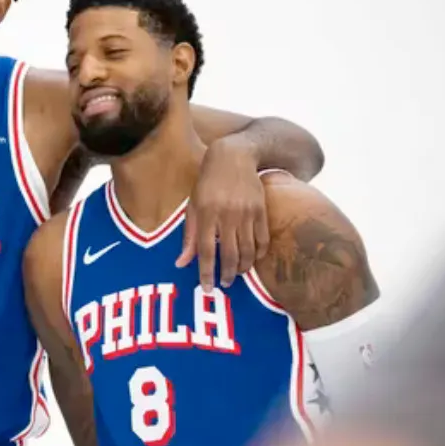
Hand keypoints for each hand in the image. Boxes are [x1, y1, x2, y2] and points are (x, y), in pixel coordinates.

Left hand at [176, 137, 268, 290]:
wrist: (233, 158)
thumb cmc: (207, 184)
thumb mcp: (192, 207)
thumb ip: (188, 236)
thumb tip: (181, 263)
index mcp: (206, 213)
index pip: (205, 250)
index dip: (205, 272)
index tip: (206, 288)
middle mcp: (226, 215)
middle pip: (229, 253)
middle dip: (227, 274)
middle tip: (224, 284)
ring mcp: (246, 213)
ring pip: (248, 250)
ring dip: (243, 267)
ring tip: (237, 273)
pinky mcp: (261, 210)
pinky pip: (263, 239)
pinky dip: (259, 253)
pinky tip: (253, 259)